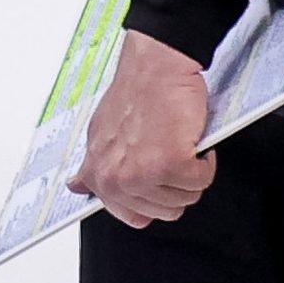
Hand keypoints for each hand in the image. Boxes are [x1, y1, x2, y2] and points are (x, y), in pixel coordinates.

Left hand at [68, 31, 215, 227]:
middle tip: (171, 152)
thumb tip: (77, 187)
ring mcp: (144, 174)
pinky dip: (206, 161)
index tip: (158, 182)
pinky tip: (193, 139)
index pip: (131, 216)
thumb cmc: (135, 93)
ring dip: (191, 172)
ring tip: (180, 142)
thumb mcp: (100, 134)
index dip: (153, 201)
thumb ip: (93, 166)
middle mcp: (117, 180)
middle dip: (176, 184)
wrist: (156, 66)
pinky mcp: (172, 164)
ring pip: (185, 198)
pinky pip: (201, 180)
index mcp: (99, 175)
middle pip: (165, 211)